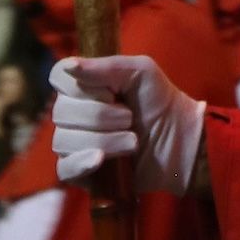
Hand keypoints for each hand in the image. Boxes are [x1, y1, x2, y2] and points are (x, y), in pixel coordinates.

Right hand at [50, 54, 204, 193]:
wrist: (181, 141)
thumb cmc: (160, 101)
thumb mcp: (141, 72)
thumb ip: (106, 67)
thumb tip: (70, 66)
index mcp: (82, 86)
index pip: (59, 78)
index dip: (83, 86)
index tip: (111, 91)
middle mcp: (72, 114)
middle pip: (62, 112)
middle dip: (101, 116)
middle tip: (130, 118)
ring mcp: (74, 144)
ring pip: (64, 141)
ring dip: (105, 140)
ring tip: (133, 141)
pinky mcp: (82, 173)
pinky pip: (65, 169)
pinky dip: (82, 163)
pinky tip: (101, 159)